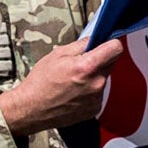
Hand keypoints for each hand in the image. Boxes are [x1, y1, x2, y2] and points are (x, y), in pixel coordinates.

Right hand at [0, 36, 123, 134]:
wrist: (32, 109)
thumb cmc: (41, 82)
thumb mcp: (57, 54)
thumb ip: (81, 44)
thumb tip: (94, 39)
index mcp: (88, 67)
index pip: (116, 49)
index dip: (111, 43)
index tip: (105, 44)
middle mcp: (96, 83)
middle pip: (110, 64)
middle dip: (99, 60)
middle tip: (81, 63)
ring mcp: (97, 98)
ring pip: (103, 78)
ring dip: (94, 76)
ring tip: (74, 80)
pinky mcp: (95, 109)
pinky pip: (99, 93)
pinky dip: (90, 90)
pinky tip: (74, 92)